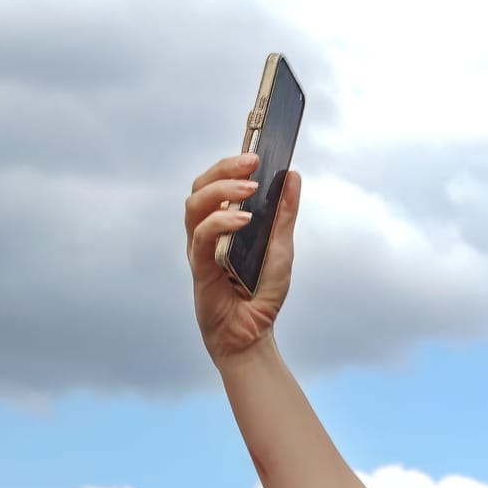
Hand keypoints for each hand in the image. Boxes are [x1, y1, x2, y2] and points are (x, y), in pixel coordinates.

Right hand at [185, 151, 300, 366]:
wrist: (252, 334)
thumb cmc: (262, 292)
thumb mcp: (281, 248)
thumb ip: (284, 214)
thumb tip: (293, 176)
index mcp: (221, 223)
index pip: (216, 183)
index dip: (228, 163)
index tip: (255, 153)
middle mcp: (205, 232)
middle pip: (200, 187)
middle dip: (224, 168)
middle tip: (252, 162)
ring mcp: (199, 249)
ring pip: (194, 206)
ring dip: (221, 190)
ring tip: (249, 188)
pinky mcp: (199, 268)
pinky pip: (201, 237)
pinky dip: (221, 222)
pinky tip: (243, 219)